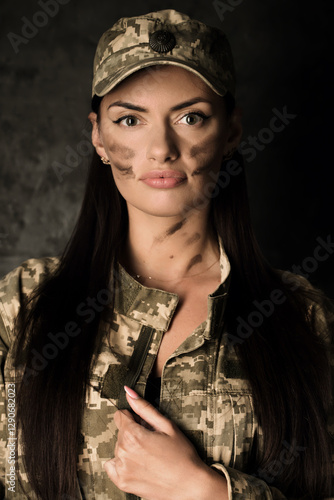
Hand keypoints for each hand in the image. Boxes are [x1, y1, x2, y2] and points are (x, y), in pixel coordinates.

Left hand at [104, 386, 227, 499]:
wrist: (189, 486)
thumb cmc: (182, 454)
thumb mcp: (167, 426)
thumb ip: (144, 408)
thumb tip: (128, 392)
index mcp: (133, 435)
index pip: (120, 416)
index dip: (133, 417)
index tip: (145, 424)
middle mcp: (123, 452)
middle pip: (120, 432)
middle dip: (133, 432)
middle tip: (152, 441)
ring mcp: (122, 469)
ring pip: (118, 448)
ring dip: (129, 448)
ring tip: (149, 454)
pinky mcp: (123, 483)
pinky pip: (112, 466)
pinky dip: (121, 463)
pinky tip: (138, 464)